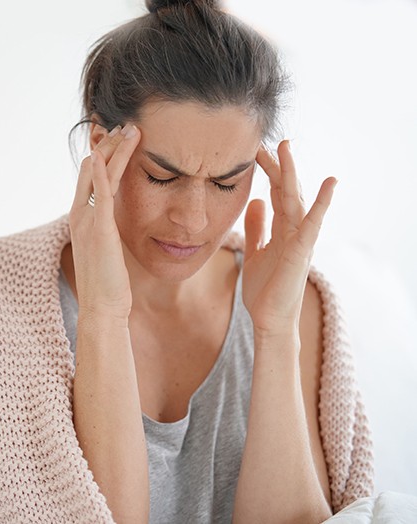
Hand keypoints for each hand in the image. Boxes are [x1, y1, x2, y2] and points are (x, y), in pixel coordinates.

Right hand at [68, 124, 140, 321]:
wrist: (103, 307)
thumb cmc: (109, 282)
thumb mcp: (107, 250)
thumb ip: (107, 231)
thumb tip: (116, 223)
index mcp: (84, 219)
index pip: (93, 178)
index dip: (105, 157)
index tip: (120, 139)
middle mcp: (82, 215)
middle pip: (93, 169)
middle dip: (110, 145)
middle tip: (127, 124)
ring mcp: (88, 221)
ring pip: (100, 176)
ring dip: (114, 150)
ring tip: (130, 128)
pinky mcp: (100, 230)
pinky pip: (100, 194)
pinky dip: (100, 172)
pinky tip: (104, 154)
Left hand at [241, 140, 335, 337]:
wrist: (269, 320)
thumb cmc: (265, 290)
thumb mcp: (255, 252)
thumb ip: (256, 229)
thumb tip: (256, 202)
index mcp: (282, 231)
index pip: (276, 195)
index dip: (268, 174)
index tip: (256, 153)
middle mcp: (293, 231)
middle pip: (286, 192)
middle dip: (277, 167)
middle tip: (266, 143)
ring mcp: (299, 241)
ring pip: (296, 201)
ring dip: (292, 174)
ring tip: (286, 148)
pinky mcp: (301, 253)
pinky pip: (312, 225)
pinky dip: (320, 204)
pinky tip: (329, 183)